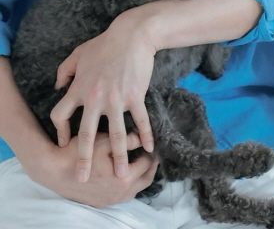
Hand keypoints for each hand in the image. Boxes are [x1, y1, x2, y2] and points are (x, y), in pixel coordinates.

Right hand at [26, 132, 157, 207]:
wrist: (54, 171)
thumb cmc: (79, 153)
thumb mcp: (104, 141)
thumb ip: (126, 140)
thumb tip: (142, 137)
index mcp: (123, 179)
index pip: (147, 164)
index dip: (151, 152)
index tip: (153, 142)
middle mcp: (119, 194)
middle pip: (145, 180)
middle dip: (150, 166)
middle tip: (152, 153)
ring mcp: (110, 200)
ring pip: (135, 190)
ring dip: (140, 176)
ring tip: (141, 160)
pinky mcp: (102, 202)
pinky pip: (123, 195)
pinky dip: (129, 184)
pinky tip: (126, 171)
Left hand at [51, 11, 155, 182]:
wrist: (132, 35)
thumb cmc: (105, 43)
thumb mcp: (78, 53)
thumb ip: (65, 71)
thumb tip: (57, 86)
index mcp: (79, 88)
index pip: (61, 115)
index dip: (60, 130)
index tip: (64, 142)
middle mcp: (95, 98)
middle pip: (86, 135)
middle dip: (83, 159)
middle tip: (82, 179)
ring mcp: (117, 99)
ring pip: (116, 135)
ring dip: (119, 156)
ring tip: (120, 175)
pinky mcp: (136, 96)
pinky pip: (141, 120)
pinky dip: (145, 135)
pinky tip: (149, 148)